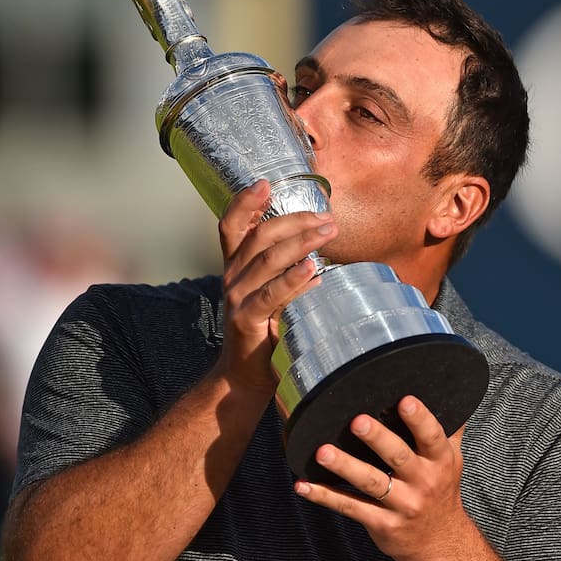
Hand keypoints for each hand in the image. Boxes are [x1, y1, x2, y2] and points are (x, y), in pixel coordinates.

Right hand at [214, 180, 338, 394]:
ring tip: (329, 232)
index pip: (232, 226)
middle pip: (259, 236)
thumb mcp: (271, 296)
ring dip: (302, 242)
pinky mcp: (247, 319)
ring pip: (268, 259)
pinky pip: (271, 294)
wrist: (244, 377)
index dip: (245, 202)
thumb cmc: (264, 333)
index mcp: (235, 268)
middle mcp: (232, 278)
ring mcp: (237, 298)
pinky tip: (313, 270)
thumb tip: (315, 255)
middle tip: (327, 218)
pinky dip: (293, 279)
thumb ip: (284, 274)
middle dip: (295, 221)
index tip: (266, 183)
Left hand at [293, 395, 472, 560]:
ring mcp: (402, 505)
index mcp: (440, 461)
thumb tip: (451, 393)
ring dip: (346, 467)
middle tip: (357, 421)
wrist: (440, 544)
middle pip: (398, 457)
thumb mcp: (452, 460)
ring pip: (371, 483)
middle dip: (378, 439)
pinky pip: (350, 508)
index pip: (432, 437)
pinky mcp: (382, 524)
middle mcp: (423, 482)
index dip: (419, 419)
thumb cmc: (441, 492)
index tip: (405, 400)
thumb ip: (448, 429)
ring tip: (323, 452)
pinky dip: (325, 496)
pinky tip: (304, 485)